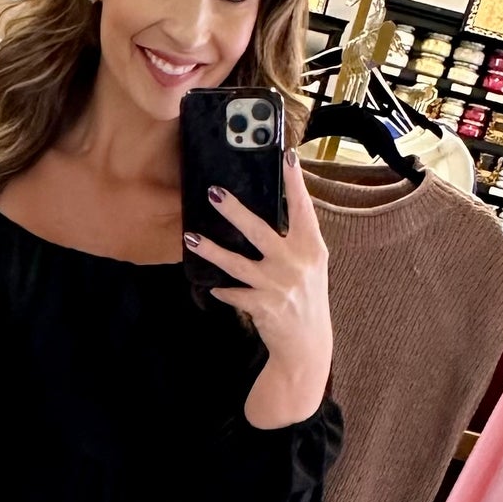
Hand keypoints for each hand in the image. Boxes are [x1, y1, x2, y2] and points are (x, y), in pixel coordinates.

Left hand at [185, 147, 333, 428]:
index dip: (295, 182)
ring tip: (190, 237)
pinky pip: (234, 293)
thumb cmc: (305, 298)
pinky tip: (210, 287)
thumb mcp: (310, 265)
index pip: (303, 208)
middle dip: (236, 211)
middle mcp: (297, 264)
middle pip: (261, 231)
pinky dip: (222, 290)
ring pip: (237, 263)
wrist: (306, 346)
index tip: (287, 156)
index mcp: (311, 248)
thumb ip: (296, 239)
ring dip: (212, 250)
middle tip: (214, 192)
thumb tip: (271, 208)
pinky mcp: (263, 306)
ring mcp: (279, 286)